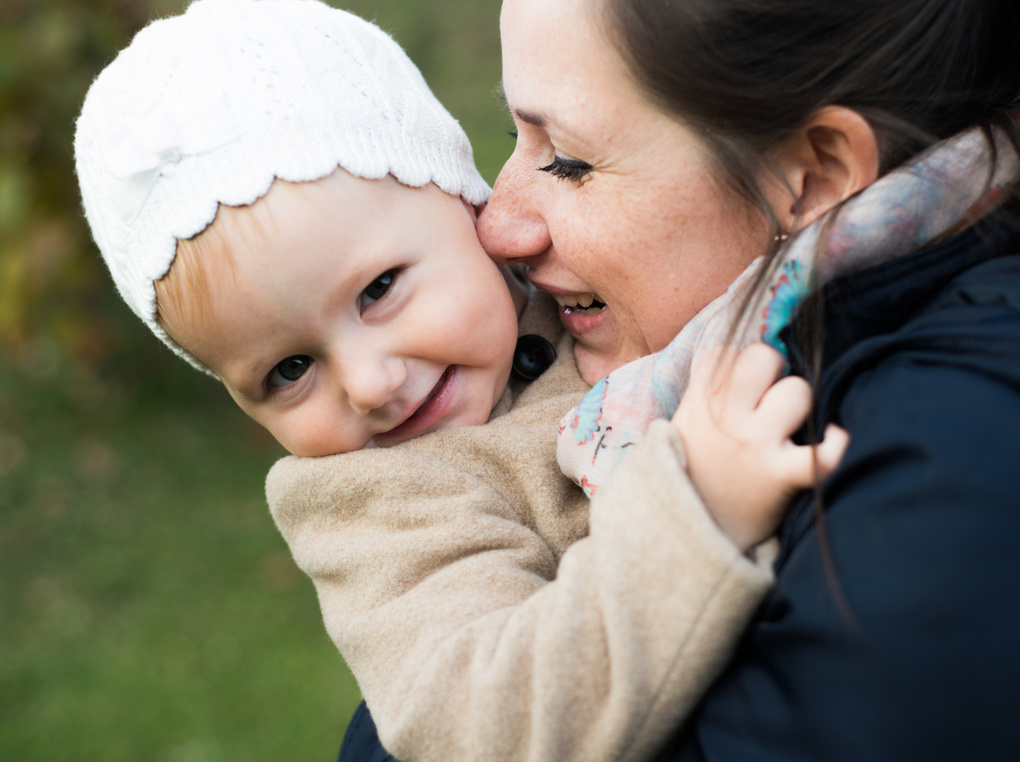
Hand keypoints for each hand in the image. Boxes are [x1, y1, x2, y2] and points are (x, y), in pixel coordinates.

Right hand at [672, 343, 848, 551]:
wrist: (687, 531)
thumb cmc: (694, 471)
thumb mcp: (684, 424)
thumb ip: (710, 390)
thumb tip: (751, 357)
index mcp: (699, 403)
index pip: (727, 352)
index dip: (738, 365)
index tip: (739, 386)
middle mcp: (727, 417)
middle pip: (764, 357)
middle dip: (772, 370)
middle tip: (767, 397)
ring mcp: (755, 445)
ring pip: (798, 391)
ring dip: (798, 406)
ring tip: (786, 427)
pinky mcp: (779, 476)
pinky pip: (820, 453)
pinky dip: (834, 446)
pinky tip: (835, 438)